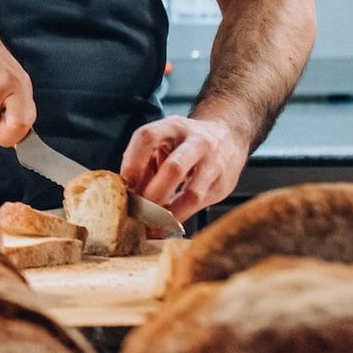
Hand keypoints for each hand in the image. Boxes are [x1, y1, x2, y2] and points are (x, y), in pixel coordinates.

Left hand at [120, 114, 249, 223]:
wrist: (228, 136)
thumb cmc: (184, 143)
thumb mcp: (163, 141)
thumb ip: (145, 164)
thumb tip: (128, 195)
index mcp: (173, 126)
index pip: (148, 137)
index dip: (133, 163)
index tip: (124, 186)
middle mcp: (197, 142)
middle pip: (173, 168)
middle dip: (152, 195)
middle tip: (137, 211)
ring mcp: (213, 164)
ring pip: (191, 194)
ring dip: (167, 214)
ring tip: (151, 226)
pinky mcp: (223, 184)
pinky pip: (199, 205)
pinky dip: (180, 217)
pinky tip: (166, 224)